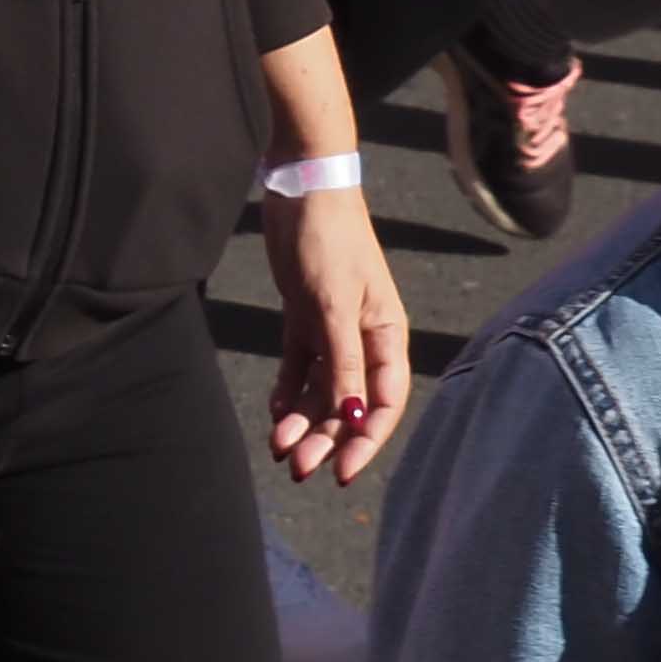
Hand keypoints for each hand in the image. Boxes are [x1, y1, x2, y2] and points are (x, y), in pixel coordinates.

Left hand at [264, 183, 410, 481]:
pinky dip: (288, 392)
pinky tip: (274, 416)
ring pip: (322, 389)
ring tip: (278, 448)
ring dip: (303, 421)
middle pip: (348, 402)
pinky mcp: (304, 317)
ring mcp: (332, 328)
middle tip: (297, 468)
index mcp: (386, 335)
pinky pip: (300, 366)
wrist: (301, 190)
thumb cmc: (329, 241)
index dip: (365, 440)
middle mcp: (363, 338)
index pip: (383, 402)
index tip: (340, 471)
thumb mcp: (335, 303)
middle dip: (326, 438)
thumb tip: (352, 415)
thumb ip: (343, 360)